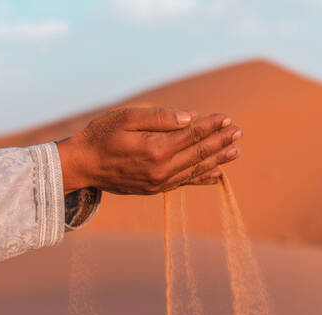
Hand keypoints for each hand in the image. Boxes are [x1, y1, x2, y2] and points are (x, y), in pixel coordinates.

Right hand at [57, 105, 242, 194]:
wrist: (82, 166)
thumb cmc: (101, 136)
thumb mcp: (127, 117)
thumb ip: (160, 117)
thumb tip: (191, 117)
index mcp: (156, 149)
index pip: (192, 135)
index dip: (211, 125)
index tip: (227, 118)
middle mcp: (162, 169)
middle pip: (198, 153)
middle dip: (220, 142)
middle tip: (239, 132)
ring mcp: (159, 182)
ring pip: (195, 170)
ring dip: (217, 160)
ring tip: (236, 151)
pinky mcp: (155, 189)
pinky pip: (184, 183)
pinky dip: (201, 178)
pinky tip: (216, 175)